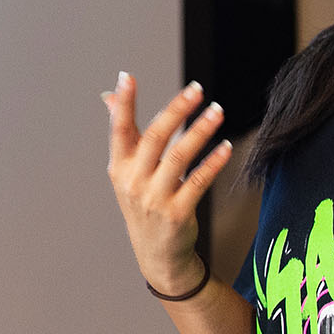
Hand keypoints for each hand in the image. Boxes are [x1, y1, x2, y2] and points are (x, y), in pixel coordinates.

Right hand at [104, 72, 231, 296]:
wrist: (157, 256)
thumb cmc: (144, 206)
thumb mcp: (126, 172)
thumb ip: (123, 134)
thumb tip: (108, 96)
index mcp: (119, 167)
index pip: (119, 129)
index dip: (123, 103)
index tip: (127, 77)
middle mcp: (133, 182)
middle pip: (154, 139)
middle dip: (176, 110)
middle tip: (196, 89)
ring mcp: (154, 199)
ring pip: (178, 157)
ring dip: (200, 131)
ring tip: (217, 111)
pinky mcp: (177, 214)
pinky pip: (198, 182)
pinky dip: (213, 162)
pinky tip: (226, 146)